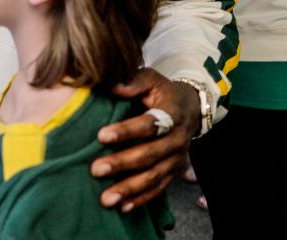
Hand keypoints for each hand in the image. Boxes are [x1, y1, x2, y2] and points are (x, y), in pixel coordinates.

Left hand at [93, 68, 199, 211]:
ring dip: (130, 188)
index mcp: (171, 114)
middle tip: (96, 169)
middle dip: (122, 163)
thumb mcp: (151, 79)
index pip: (149, 125)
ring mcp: (177, 159)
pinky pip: (159, 189)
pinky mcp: (174, 172)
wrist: (190, 108)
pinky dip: (141, 199)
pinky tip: (123, 207)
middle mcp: (177, 139)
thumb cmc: (161, 92)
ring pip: (154, 177)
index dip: (126, 131)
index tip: (101, 135)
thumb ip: (133, 81)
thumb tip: (111, 85)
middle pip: (150, 154)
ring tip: (106, 198)